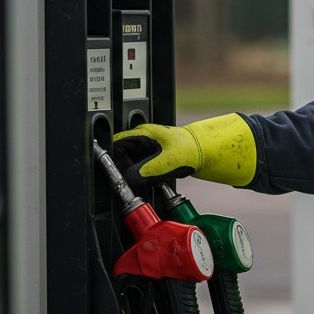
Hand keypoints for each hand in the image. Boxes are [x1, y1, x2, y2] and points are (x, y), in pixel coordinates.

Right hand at [112, 113, 256, 186]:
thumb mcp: (166, 162)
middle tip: (126, 179)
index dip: (109, 156)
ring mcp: (149, 147)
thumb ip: (145, 171)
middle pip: (122, 154)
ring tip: (143, 178)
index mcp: (143, 134)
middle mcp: (144, 139)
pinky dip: (142, 174)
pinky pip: (141, 166)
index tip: (108, 169)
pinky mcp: (155, 156)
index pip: (116, 143)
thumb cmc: (190, 148)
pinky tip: (150, 179)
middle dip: (122, 167)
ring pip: (131, 161)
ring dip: (133, 172)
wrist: (206, 151)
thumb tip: (129, 178)